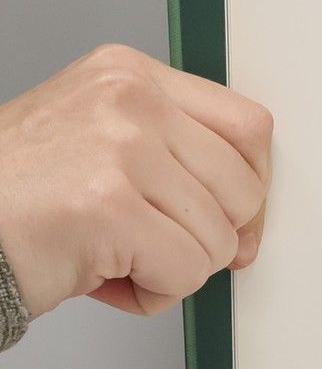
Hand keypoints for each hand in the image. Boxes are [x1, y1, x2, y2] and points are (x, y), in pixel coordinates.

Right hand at [0, 45, 271, 320]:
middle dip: (210, 235)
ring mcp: (120, 149)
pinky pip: (186, 270)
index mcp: (129, 74)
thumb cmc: (13, 201)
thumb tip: (250, 225)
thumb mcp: (100, 145)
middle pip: (243, 186)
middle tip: (156, 246)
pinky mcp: (108, 207)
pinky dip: (153, 293)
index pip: (248, 126)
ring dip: (174, 269)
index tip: (234, 217)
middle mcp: (129, 99)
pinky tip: (105, 279)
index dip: (250, 186)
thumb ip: (176, 160)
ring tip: (116, 259)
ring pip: (219, 236)